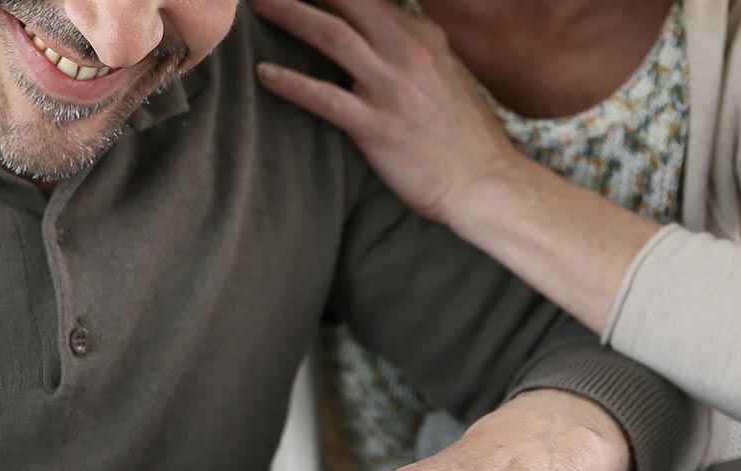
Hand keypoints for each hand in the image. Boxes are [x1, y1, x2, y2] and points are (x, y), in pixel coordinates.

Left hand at [251, 0, 525, 224]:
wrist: (485, 182)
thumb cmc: (463, 135)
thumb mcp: (447, 74)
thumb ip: (418, 49)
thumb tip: (393, 32)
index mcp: (424, 38)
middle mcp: (408, 53)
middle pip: (347, 3)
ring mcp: (392, 88)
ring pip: (331, 37)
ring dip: (289, 15)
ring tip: (255, 6)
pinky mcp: (378, 126)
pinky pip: (325, 98)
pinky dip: (291, 83)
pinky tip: (263, 75)